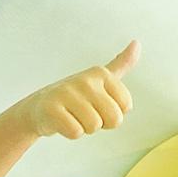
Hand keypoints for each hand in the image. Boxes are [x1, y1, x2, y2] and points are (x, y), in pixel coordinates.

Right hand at [23, 40, 139, 138]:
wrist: (40, 108)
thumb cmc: (75, 96)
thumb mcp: (100, 78)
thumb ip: (121, 64)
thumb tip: (137, 43)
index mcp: (101, 73)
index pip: (126, 107)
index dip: (113, 113)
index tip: (98, 105)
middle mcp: (85, 80)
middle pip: (114, 119)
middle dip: (101, 123)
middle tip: (85, 113)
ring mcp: (67, 93)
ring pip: (94, 126)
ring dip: (85, 128)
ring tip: (73, 116)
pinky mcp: (52, 109)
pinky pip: (76, 132)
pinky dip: (71, 133)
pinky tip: (63, 122)